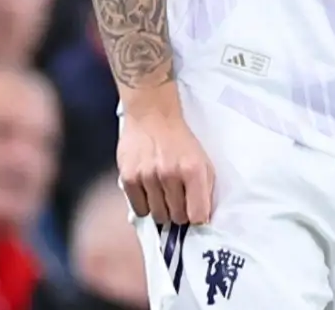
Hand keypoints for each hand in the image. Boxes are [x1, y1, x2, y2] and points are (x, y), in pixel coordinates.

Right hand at [118, 94, 215, 225]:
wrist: (152, 116)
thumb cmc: (179, 140)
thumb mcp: (203, 160)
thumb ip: (205, 189)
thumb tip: (203, 218)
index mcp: (193, 170)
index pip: (198, 215)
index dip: (197, 218)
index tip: (195, 215)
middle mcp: (170, 174)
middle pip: (177, 218)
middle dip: (180, 213)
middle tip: (178, 200)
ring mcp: (148, 177)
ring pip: (158, 216)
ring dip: (162, 209)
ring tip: (163, 193)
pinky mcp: (129, 178)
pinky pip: (139, 209)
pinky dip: (145, 205)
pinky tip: (149, 191)